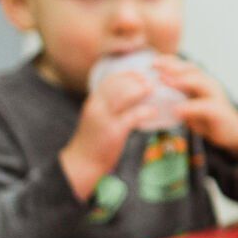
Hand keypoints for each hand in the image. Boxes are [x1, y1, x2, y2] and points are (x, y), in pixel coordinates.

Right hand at [59, 72, 153, 200]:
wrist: (84, 162)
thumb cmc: (96, 140)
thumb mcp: (99, 118)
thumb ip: (110, 107)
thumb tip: (131, 97)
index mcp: (94, 102)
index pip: (110, 80)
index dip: (127, 75)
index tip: (142, 75)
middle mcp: (97, 107)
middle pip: (117, 84)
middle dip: (136, 80)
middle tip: (152, 83)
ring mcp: (104, 118)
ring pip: (123, 96)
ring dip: (140, 91)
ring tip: (153, 92)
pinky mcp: (113, 131)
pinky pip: (131, 116)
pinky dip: (145, 112)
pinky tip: (154, 112)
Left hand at [155, 56, 237, 158]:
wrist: (230, 131)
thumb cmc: (204, 116)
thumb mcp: (187, 102)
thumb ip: (174, 95)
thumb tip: (148, 91)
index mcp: (200, 81)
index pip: (185, 65)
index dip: (169, 61)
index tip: (150, 62)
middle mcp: (209, 84)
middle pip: (193, 69)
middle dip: (173, 66)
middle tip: (154, 67)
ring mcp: (217, 97)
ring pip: (202, 83)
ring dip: (183, 80)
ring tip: (165, 81)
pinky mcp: (221, 112)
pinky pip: (206, 107)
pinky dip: (191, 107)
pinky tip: (177, 110)